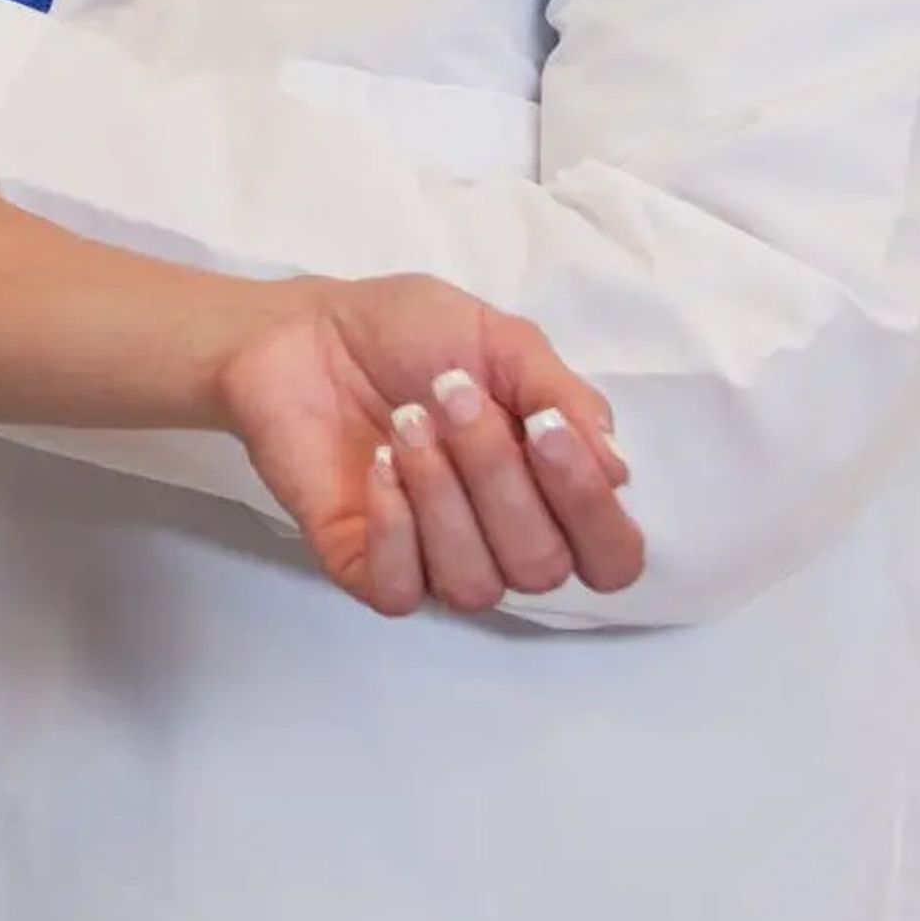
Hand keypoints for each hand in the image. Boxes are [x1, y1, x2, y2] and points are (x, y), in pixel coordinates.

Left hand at [217, 274, 645, 615]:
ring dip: (443, 493)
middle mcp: (500, 540)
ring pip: (476, 586)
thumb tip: (615, 468)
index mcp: (548, 491)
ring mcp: (432, 560)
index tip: (545, 427)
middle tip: (450, 393)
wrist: (304, 330)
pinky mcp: (363, 566)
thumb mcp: (500, 339)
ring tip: (404, 420)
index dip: (591, 509)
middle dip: (498, 474)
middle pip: (542, 568)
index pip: (610, 557)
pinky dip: (396, 526)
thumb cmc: (409, 334)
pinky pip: (403, 590)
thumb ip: (563, 396)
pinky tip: (379, 465)